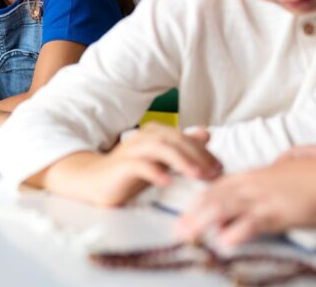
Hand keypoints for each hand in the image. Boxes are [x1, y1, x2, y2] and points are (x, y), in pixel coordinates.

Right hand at [41, 124, 221, 205]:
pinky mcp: (121, 166)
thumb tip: (206, 134)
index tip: (220, 168)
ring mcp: (131, 150)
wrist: (94, 181)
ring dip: (182, 161)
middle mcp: (144, 137)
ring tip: (198, 175)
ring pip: (160, 148)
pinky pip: (140, 165)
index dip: (205, 151)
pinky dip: (155, 172)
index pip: (185, 137)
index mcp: (154, 133)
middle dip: (198, 156)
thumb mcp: (160, 160)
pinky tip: (167, 182)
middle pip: (175, 140)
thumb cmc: (130, 172)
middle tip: (214, 173)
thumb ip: (181, 148)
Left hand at [175, 158, 315, 248]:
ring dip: (203, 222)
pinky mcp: (279, 213)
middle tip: (178, 228)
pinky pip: (252, 223)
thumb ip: (279, 168)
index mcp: (257, 174)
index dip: (202, 198)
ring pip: (224, 207)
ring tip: (188, 235)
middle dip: (193, 213)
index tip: (188, 210)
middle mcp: (255, 185)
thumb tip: (276, 167)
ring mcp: (265, 198)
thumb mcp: (295, 165)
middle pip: (215, 196)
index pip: (220, 185)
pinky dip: (237, 232)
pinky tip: (224, 242)